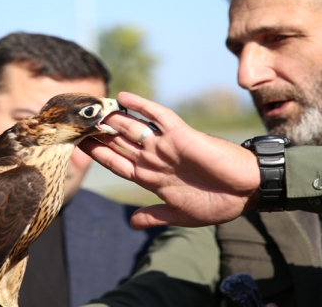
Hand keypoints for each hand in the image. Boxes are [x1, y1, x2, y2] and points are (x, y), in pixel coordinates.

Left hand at [79, 92, 260, 228]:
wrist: (246, 191)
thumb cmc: (217, 203)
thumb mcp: (179, 215)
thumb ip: (154, 215)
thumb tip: (131, 223)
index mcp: (151, 178)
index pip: (116, 163)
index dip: (97, 154)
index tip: (77, 146)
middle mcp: (155, 158)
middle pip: (118, 143)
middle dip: (97, 134)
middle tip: (75, 122)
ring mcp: (166, 145)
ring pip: (132, 128)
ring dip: (111, 119)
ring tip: (89, 109)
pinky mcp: (181, 135)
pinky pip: (158, 116)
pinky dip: (141, 106)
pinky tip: (123, 98)